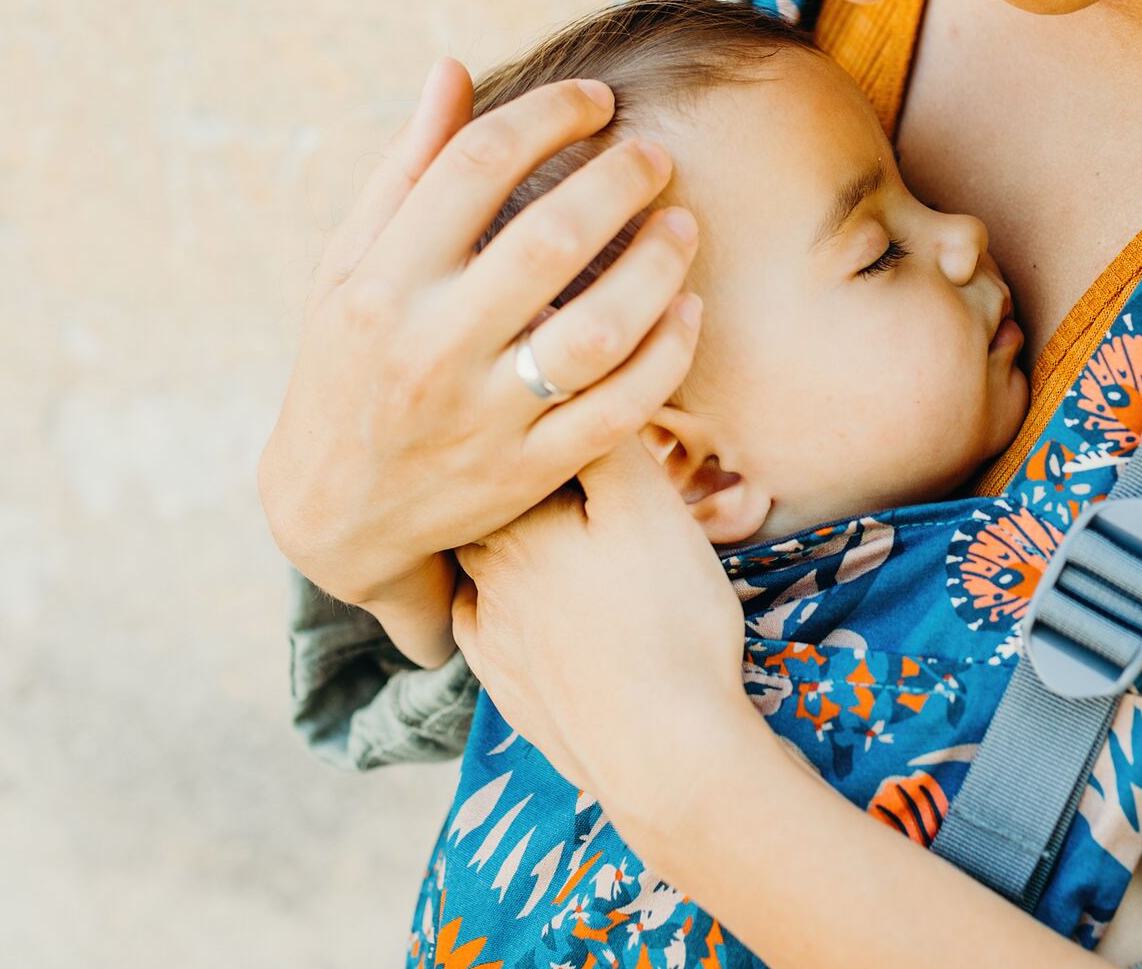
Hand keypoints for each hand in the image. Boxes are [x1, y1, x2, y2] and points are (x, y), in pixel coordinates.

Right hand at [258, 57, 703, 606]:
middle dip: (618, 181)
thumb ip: (408, 172)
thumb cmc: (350, 364)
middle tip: (654, 154)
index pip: (475, 165)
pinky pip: (619, 411)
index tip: (597, 101)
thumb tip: (454, 69)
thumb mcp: (350, 268)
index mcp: (382, 283)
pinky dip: (666, 355)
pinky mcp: (528, 472)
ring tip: (684, 224)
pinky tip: (688, 308)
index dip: (549, 116)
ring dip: (656, 267)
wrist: (337, 514)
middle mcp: (431, 347)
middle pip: (549, 240)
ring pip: (596, 333)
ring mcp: (484, 417)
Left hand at [450, 434, 749, 836]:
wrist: (662, 754)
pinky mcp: (502, 680)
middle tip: (543, 447)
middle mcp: (477, 571)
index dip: (529, 417)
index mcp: (508, 518)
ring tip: (544, 523)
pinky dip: (497, 596)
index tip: (549, 398)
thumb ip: (603, 440)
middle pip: (481, 500)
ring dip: (500, 535)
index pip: (502, 445)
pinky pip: (481, 618)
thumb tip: (567, 387)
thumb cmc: (666, 620)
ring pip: (476, 559)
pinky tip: (522, 593)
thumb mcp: (648, 508)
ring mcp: (485, 630)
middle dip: (508, 477)